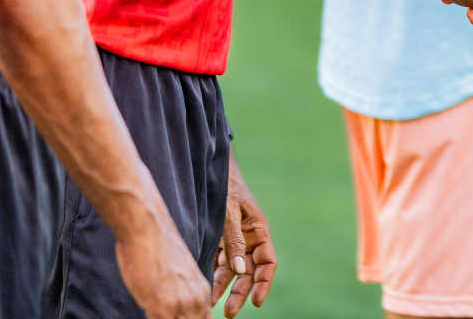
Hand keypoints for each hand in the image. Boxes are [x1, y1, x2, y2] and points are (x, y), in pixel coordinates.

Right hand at [114, 207, 211, 318]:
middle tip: (166, 316)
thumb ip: (183, 293)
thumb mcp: (179, 275)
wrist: (148, 228)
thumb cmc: (158, 248)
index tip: (178, 317)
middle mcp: (195, 300)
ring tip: (157, 313)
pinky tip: (147, 314)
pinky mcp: (161, 306)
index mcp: (202, 292)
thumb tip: (174, 311)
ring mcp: (180, 304)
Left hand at [212, 154, 276, 316]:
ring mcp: (234, 240)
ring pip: (233, 270)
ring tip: (212, 304)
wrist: (209, 167)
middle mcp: (249, 238)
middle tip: (230, 312)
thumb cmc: (225, 186)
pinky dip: (212, 275)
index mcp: (259, 230)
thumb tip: (240, 270)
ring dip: (224, 287)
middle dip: (241, 292)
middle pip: (250, 271)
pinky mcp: (219, 240)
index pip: (267, 262)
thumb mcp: (229, 211)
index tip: (256, 301)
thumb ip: (234, 239)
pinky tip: (205, 288)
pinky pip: (218, 262)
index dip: (263, 282)